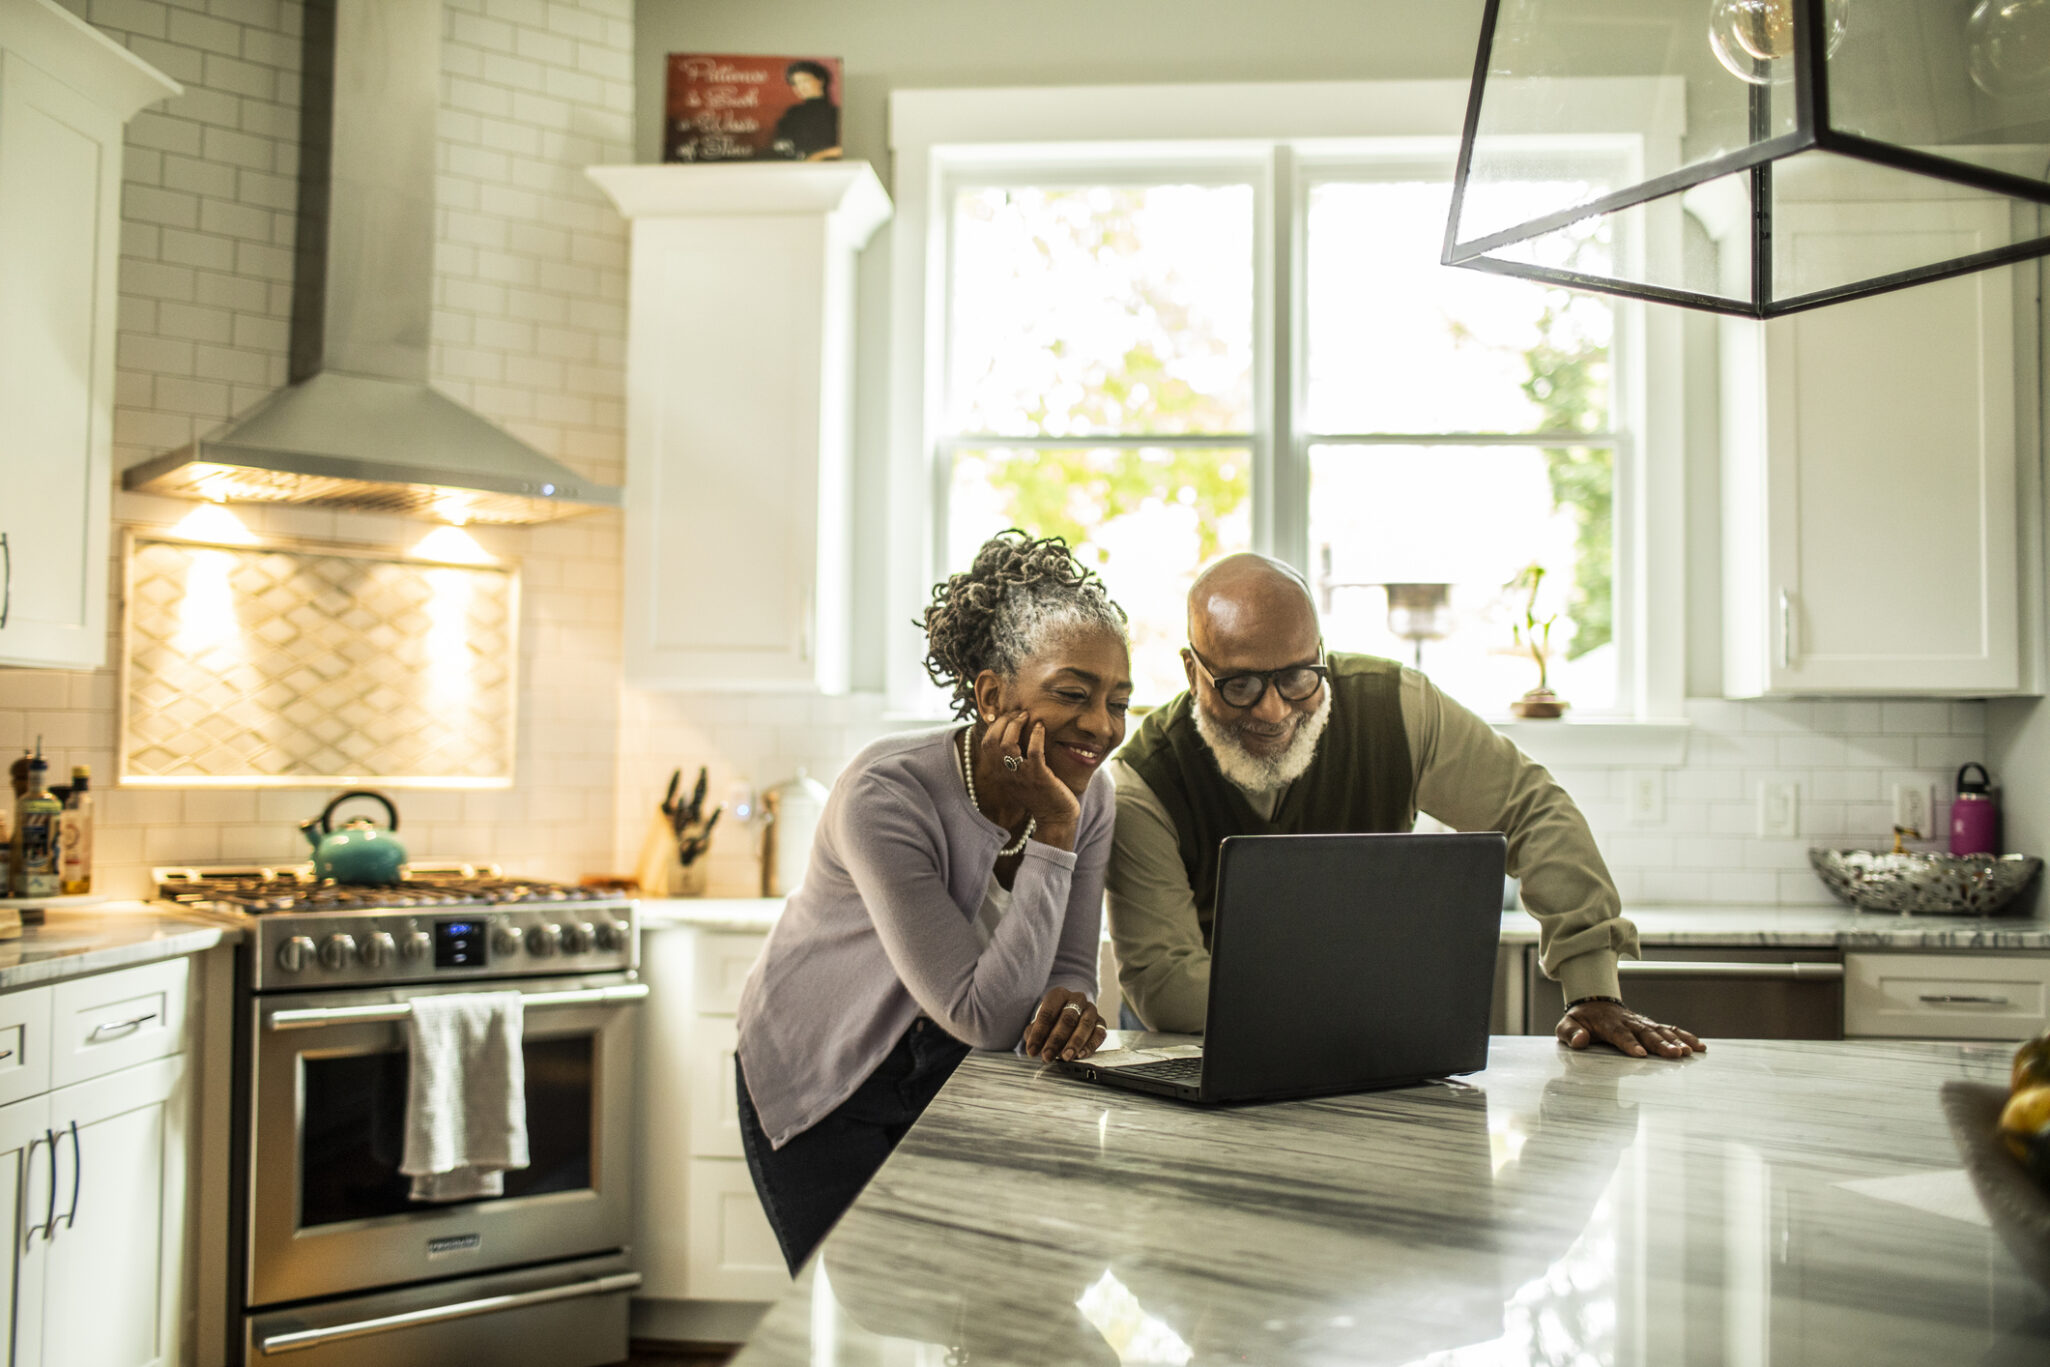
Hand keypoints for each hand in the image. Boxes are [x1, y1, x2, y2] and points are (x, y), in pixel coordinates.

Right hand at [974, 711, 1080, 846]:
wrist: (1055, 817)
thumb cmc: (1039, 794)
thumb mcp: (1018, 777)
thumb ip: (1011, 760)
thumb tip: (1009, 734)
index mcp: (999, 773)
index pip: (986, 744)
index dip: (994, 726)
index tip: (1008, 717)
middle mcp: (1006, 774)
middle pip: (994, 741)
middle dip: (1005, 721)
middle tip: (1019, 714)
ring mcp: (1022, 776)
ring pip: (1008, 744)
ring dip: (1016, 725)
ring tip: (1027, 716)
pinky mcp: (1040, 777)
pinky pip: (1034, 751)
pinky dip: (1036, 735)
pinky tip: (1041, 727)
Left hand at [1022, 988, 1105, 1061]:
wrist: (1071, 1015)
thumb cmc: (1052, 1020)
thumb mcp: (1039, 1024)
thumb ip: (1034, 1034)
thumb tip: (1033, 1047)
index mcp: (1059, 995)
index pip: (1048, 1012)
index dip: (1039, 1033)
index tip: (1032, 1050)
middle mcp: (1077, 999)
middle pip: (1068, 1018)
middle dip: (1056, 1040)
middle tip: (1047, 1055)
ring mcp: (1091, 1010)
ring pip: (1085, 1025)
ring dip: (1075, 1043)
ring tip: (1065, 1057)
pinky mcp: (1101, 1022)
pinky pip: (1099, 1033)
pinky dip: (1090, 1046)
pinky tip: (1080, 1055)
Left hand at [1556, 1000, 1704, 1058]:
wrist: (1593, 1002)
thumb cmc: (1580, 1019)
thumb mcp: (1566, 1025)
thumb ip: (1570, 1033)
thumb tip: (1580, 1041)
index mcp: (1608, 1024)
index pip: (1619, 1034)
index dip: (1629, 1044)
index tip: (1639, 1054)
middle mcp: (1629, 1022)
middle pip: (1646, 1033)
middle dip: (1661, 1044)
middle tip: (1675, 1054)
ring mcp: (1641, 1023)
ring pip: (1661, 1031)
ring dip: (1676, 1041)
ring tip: (1690, 1052)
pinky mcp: (1650, 1026)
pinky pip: (1670, 1029)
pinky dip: (1685, 1036)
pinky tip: (1699, 1046)